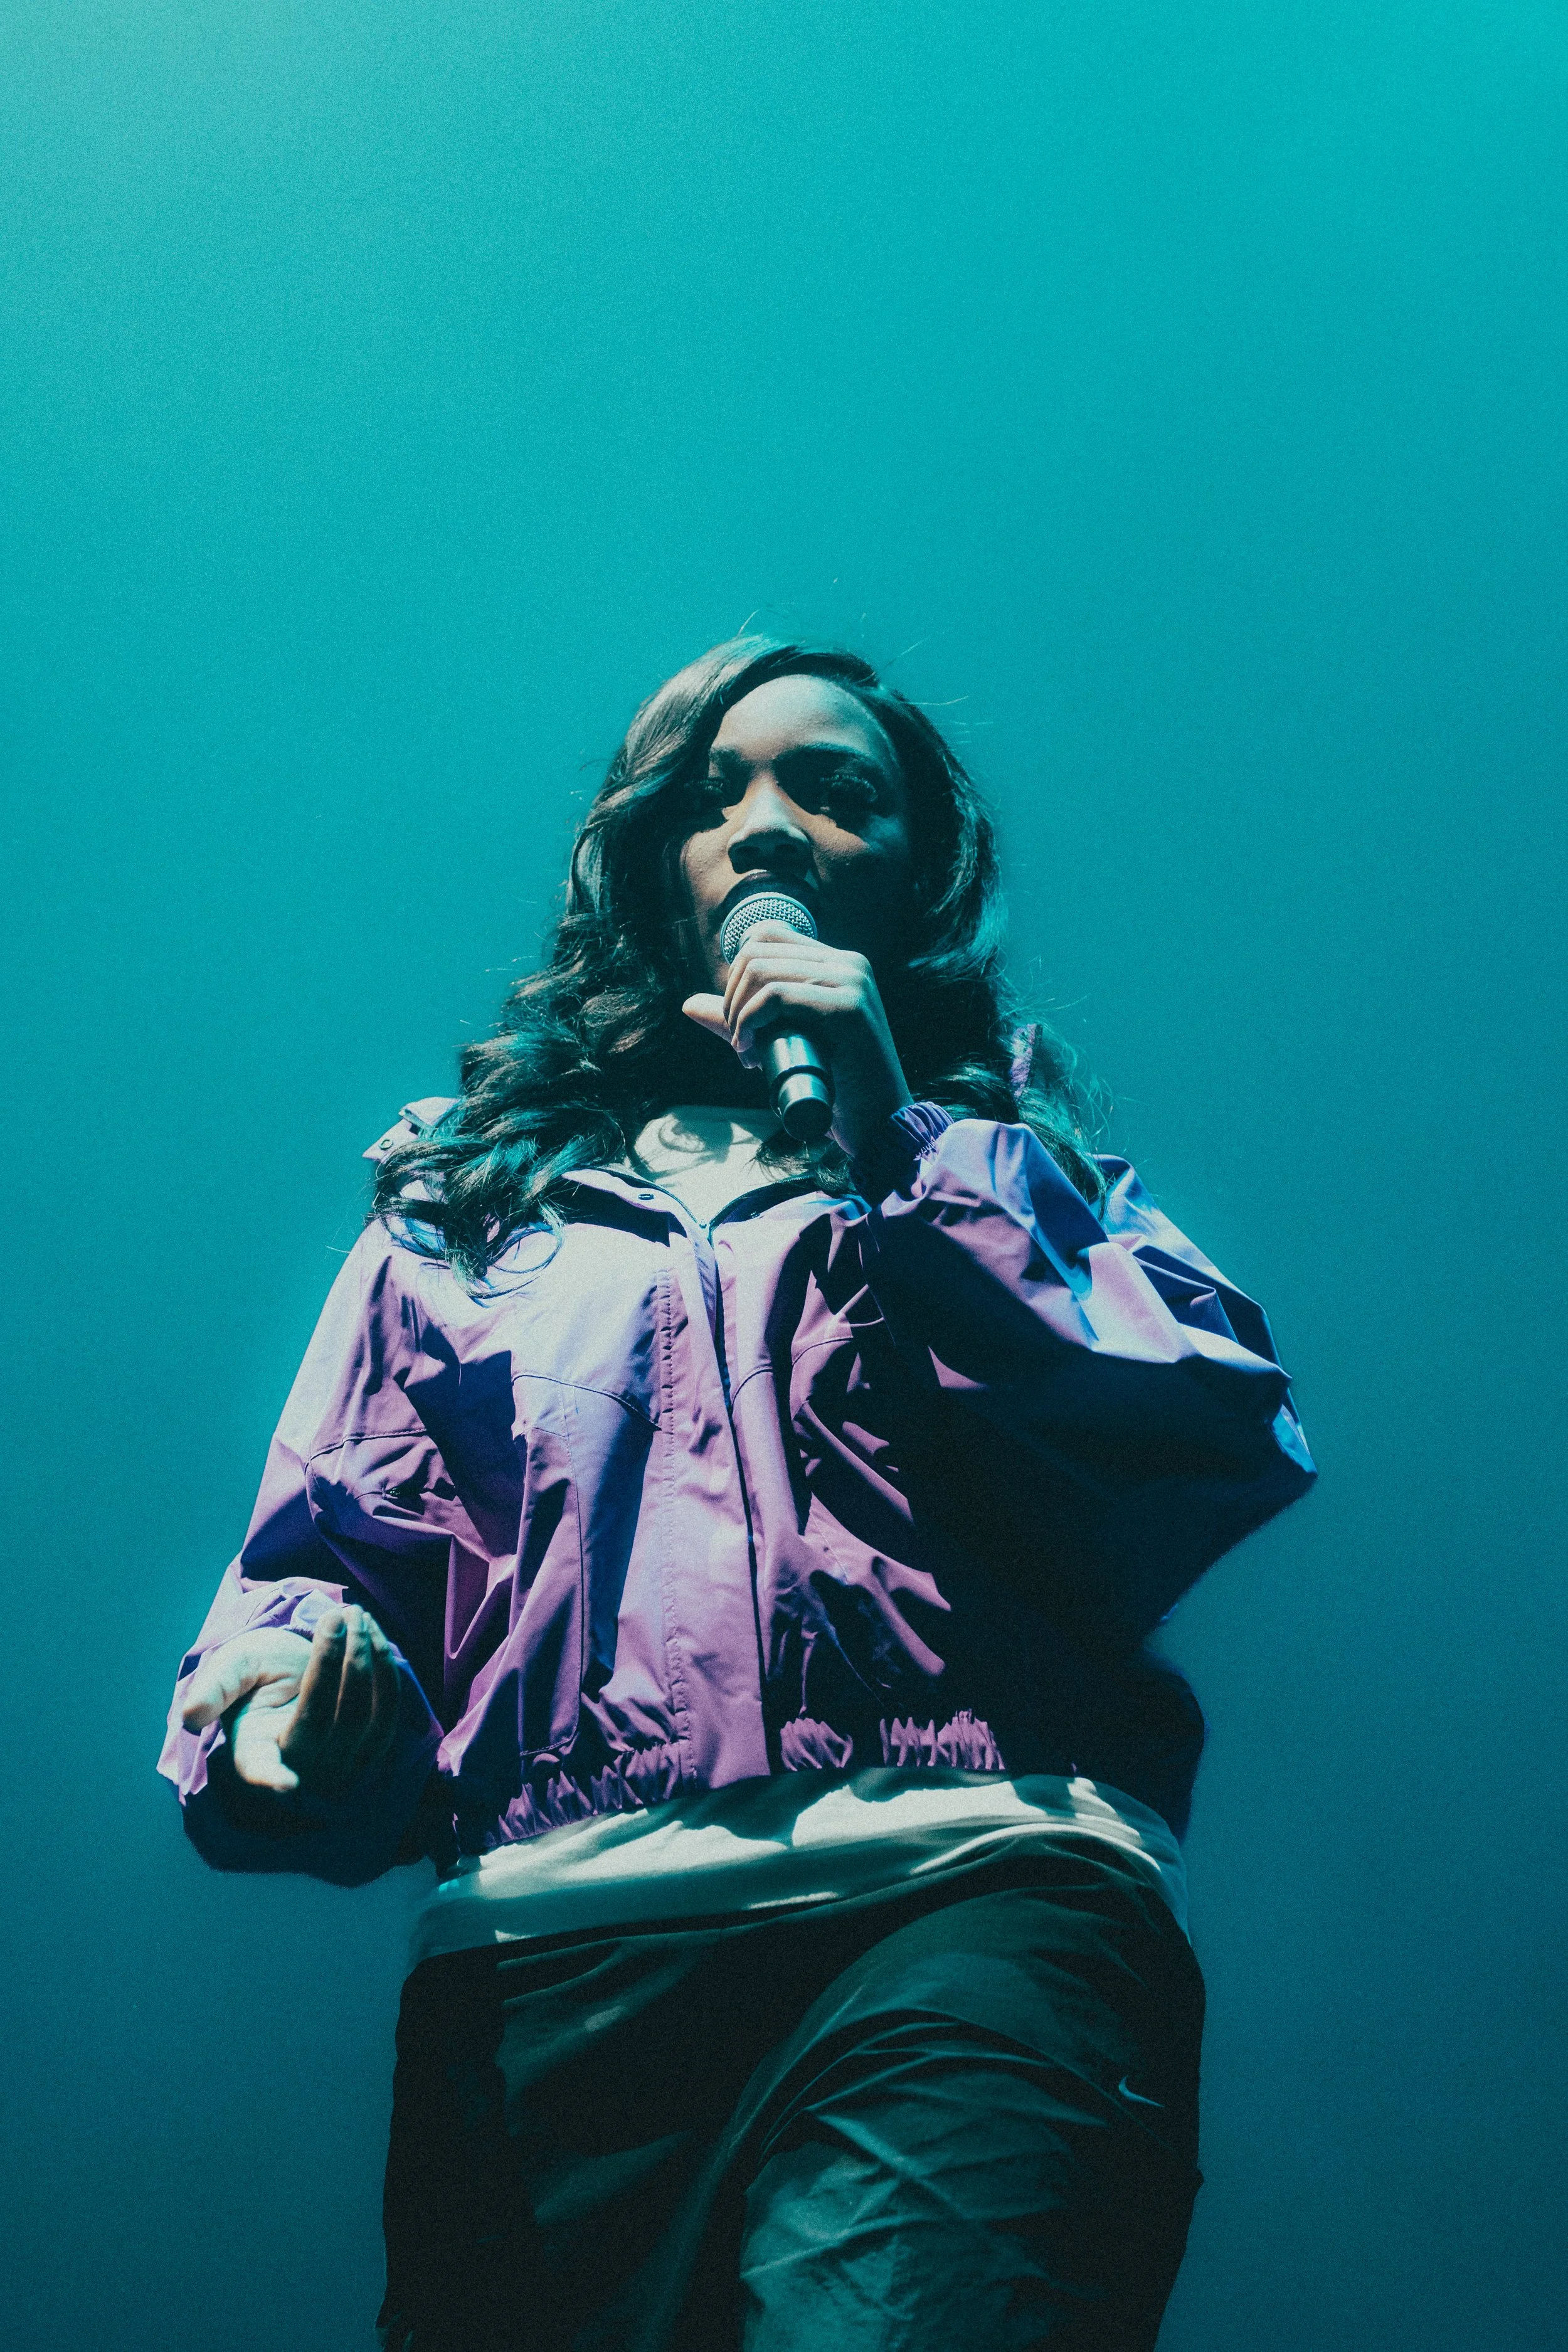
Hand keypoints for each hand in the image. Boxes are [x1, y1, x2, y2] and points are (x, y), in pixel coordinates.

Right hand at [179, 1605, 402, 1796]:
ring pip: (362, 1718)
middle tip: (337, 1615)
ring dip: (364, 1659)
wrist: (296, 1669)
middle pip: (325, 1722)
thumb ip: (214, 1688)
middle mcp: (298, 1767)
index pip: (262, 1769)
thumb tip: (191, 1716)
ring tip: (355, 1614)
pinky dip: (384, 1668)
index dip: (272, 1778)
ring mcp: (339, 1764)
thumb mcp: (232, 1669)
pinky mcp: (372, 1748)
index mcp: (254, 1753)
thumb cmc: (258, 1671)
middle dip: (335, 1662)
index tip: (287, 1784)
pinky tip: (373, 1633)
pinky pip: (388, 1711)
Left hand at [682, 921, 913, 1164]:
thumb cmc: (835, 1088)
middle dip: (732, 997)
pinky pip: (777, 995)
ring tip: (746, 1051)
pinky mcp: (848, 1008)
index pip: (767, 934)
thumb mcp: (783, 1042)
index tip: (740, 1019)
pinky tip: (749, 1051)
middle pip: (756, 950)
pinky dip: (749, 1021)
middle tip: (739, 1042)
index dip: (737, 973)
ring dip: (737, 1013)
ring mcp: (851, 981)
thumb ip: (743, 1019)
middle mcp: (848, 964)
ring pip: (762, 970)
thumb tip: (688, 1004)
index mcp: (838, 964)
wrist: (880, 1125)